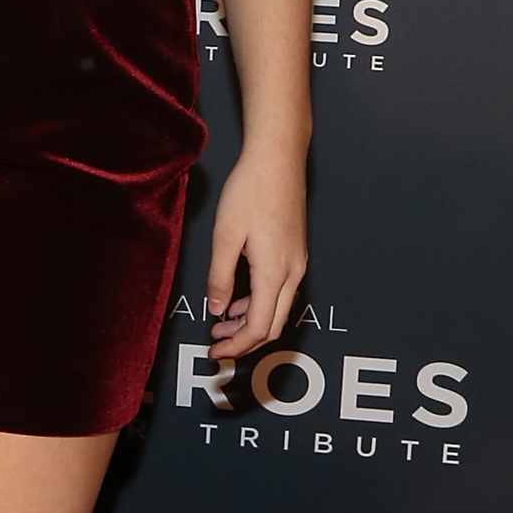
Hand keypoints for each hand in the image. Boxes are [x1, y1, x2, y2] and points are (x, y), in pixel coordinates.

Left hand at [205, 144, 308, 362]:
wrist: (278, 159)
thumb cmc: (250, 190)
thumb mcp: (225, 235)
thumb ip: (220, 277)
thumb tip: (218, 309)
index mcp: (274, 272)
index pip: (260, 327)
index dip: (237, 346)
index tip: (215, 353)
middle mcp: (292, 272)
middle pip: (274, 324)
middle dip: (245, 341)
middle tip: (216, 345)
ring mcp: (297, 263)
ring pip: (278, 309)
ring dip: (251, 322)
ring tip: (221, 325)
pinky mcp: (295, 253)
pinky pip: (280, 291)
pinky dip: (260, 304)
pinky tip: (238, 300)